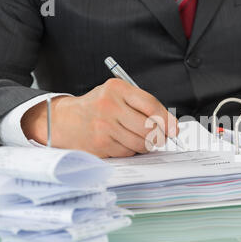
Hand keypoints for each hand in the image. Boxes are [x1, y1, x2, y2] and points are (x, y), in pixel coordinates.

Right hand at [21, 79, 178, 157]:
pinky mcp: (101, 144)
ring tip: (140, 139)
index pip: (151, 105)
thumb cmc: (98, 107)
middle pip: (149, 127)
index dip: (167, 119)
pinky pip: (128, 152)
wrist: (65, 120)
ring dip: (146, 145)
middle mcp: (109, 106)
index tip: (175, 128)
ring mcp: (104, 127)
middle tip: (161, 138)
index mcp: (117, 89)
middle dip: (160, 136)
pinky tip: (124, 142)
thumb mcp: (117, 94)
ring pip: (141, 143)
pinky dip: (131, 150)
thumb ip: (142, 105)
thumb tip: (170, 125)